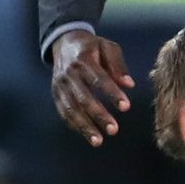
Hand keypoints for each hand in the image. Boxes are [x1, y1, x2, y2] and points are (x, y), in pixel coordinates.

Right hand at [50, 29, 133, 145]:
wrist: (64, 42)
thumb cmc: (92, 47)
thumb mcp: (108, 47)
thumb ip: (118, 65)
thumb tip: (129, 85)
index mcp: (84, 60)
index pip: (99, 79)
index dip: (112, 93)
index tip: (126, 107)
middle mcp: (69, 74)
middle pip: (83, 98)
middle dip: (99, 115)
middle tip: (114, 130)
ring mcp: (60, 85)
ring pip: (71, 109)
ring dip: (84, 126)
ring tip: (98, 141)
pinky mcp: (55, 94)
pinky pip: (63, 112)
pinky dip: (74, 125)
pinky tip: (87, 135)